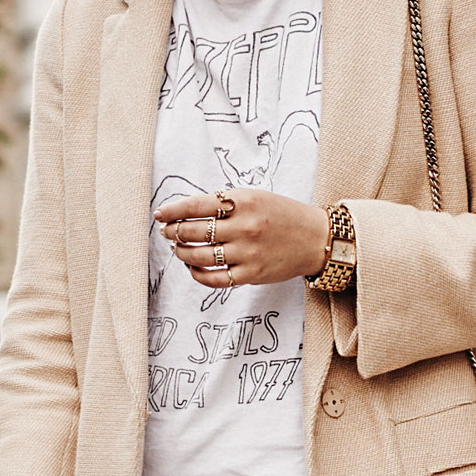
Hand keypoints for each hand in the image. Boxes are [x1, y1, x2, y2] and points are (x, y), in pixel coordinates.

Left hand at [155, 191, 329, 287]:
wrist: (315, 238)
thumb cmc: (283, 215)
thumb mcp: (255, 197)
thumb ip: (225, 203)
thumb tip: (187, 211)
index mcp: (243, 201)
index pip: (196, 206)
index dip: (172, 211)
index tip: (160, 215)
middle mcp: (243, 227)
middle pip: (192, 231)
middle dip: (173, 232)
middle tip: (167, 232)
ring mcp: (247, 252)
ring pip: (198, 256)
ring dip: (182, 252)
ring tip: (179, 248)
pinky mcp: (251, 274)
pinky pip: (214, 278)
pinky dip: (197, 274)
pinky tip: (193, 267)